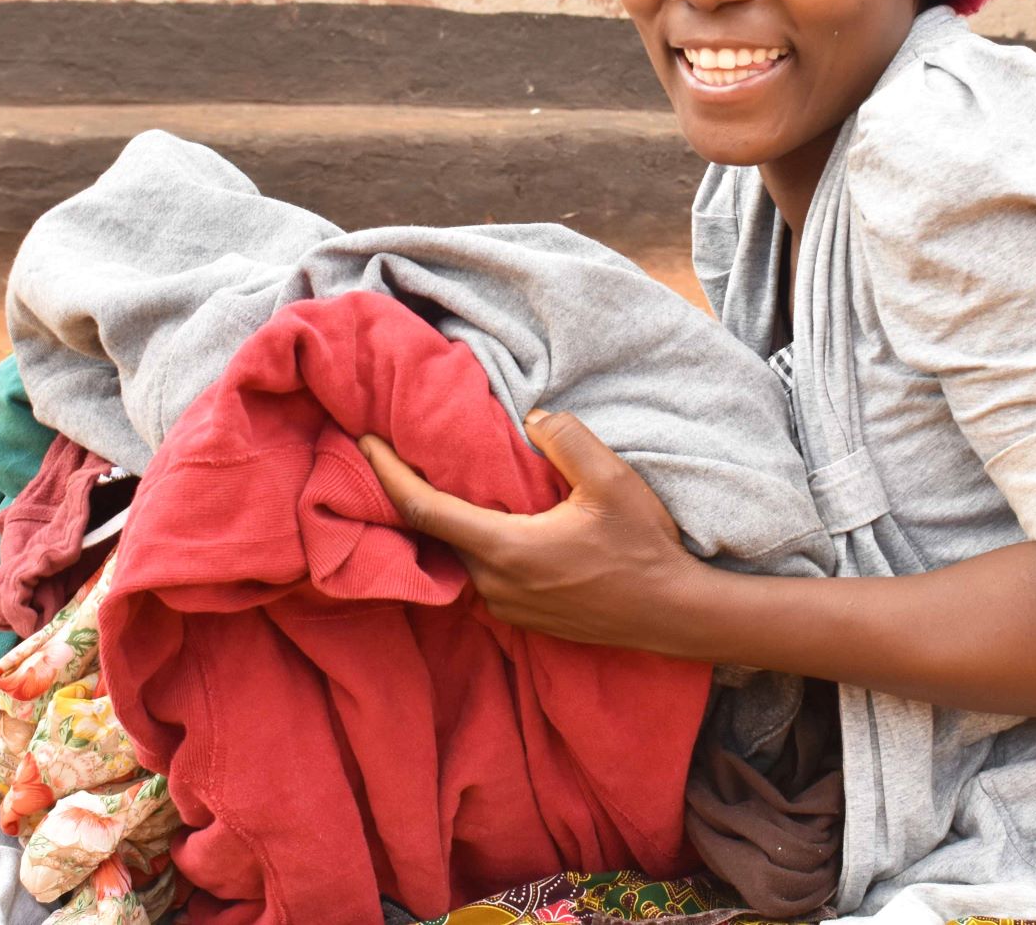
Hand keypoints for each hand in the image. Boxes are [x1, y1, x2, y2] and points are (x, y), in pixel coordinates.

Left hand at [357, 410, 704, 651]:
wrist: (671, 613)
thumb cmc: (643, 548)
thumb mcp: (612, 481)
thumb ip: (567, 440)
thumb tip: (532, 419)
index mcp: (506, 549)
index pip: (425, 510)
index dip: (388, 474)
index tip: (364, 443)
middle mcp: (494, 585)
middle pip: (434, 535)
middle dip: (410, 494)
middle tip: (393, 452)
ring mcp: (507, 606)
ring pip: (457, 556)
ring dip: (443, 521)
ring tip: (435, 481)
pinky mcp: (522, 617)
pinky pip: (480, 574)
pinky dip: (469, 543)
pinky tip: (483, 520)